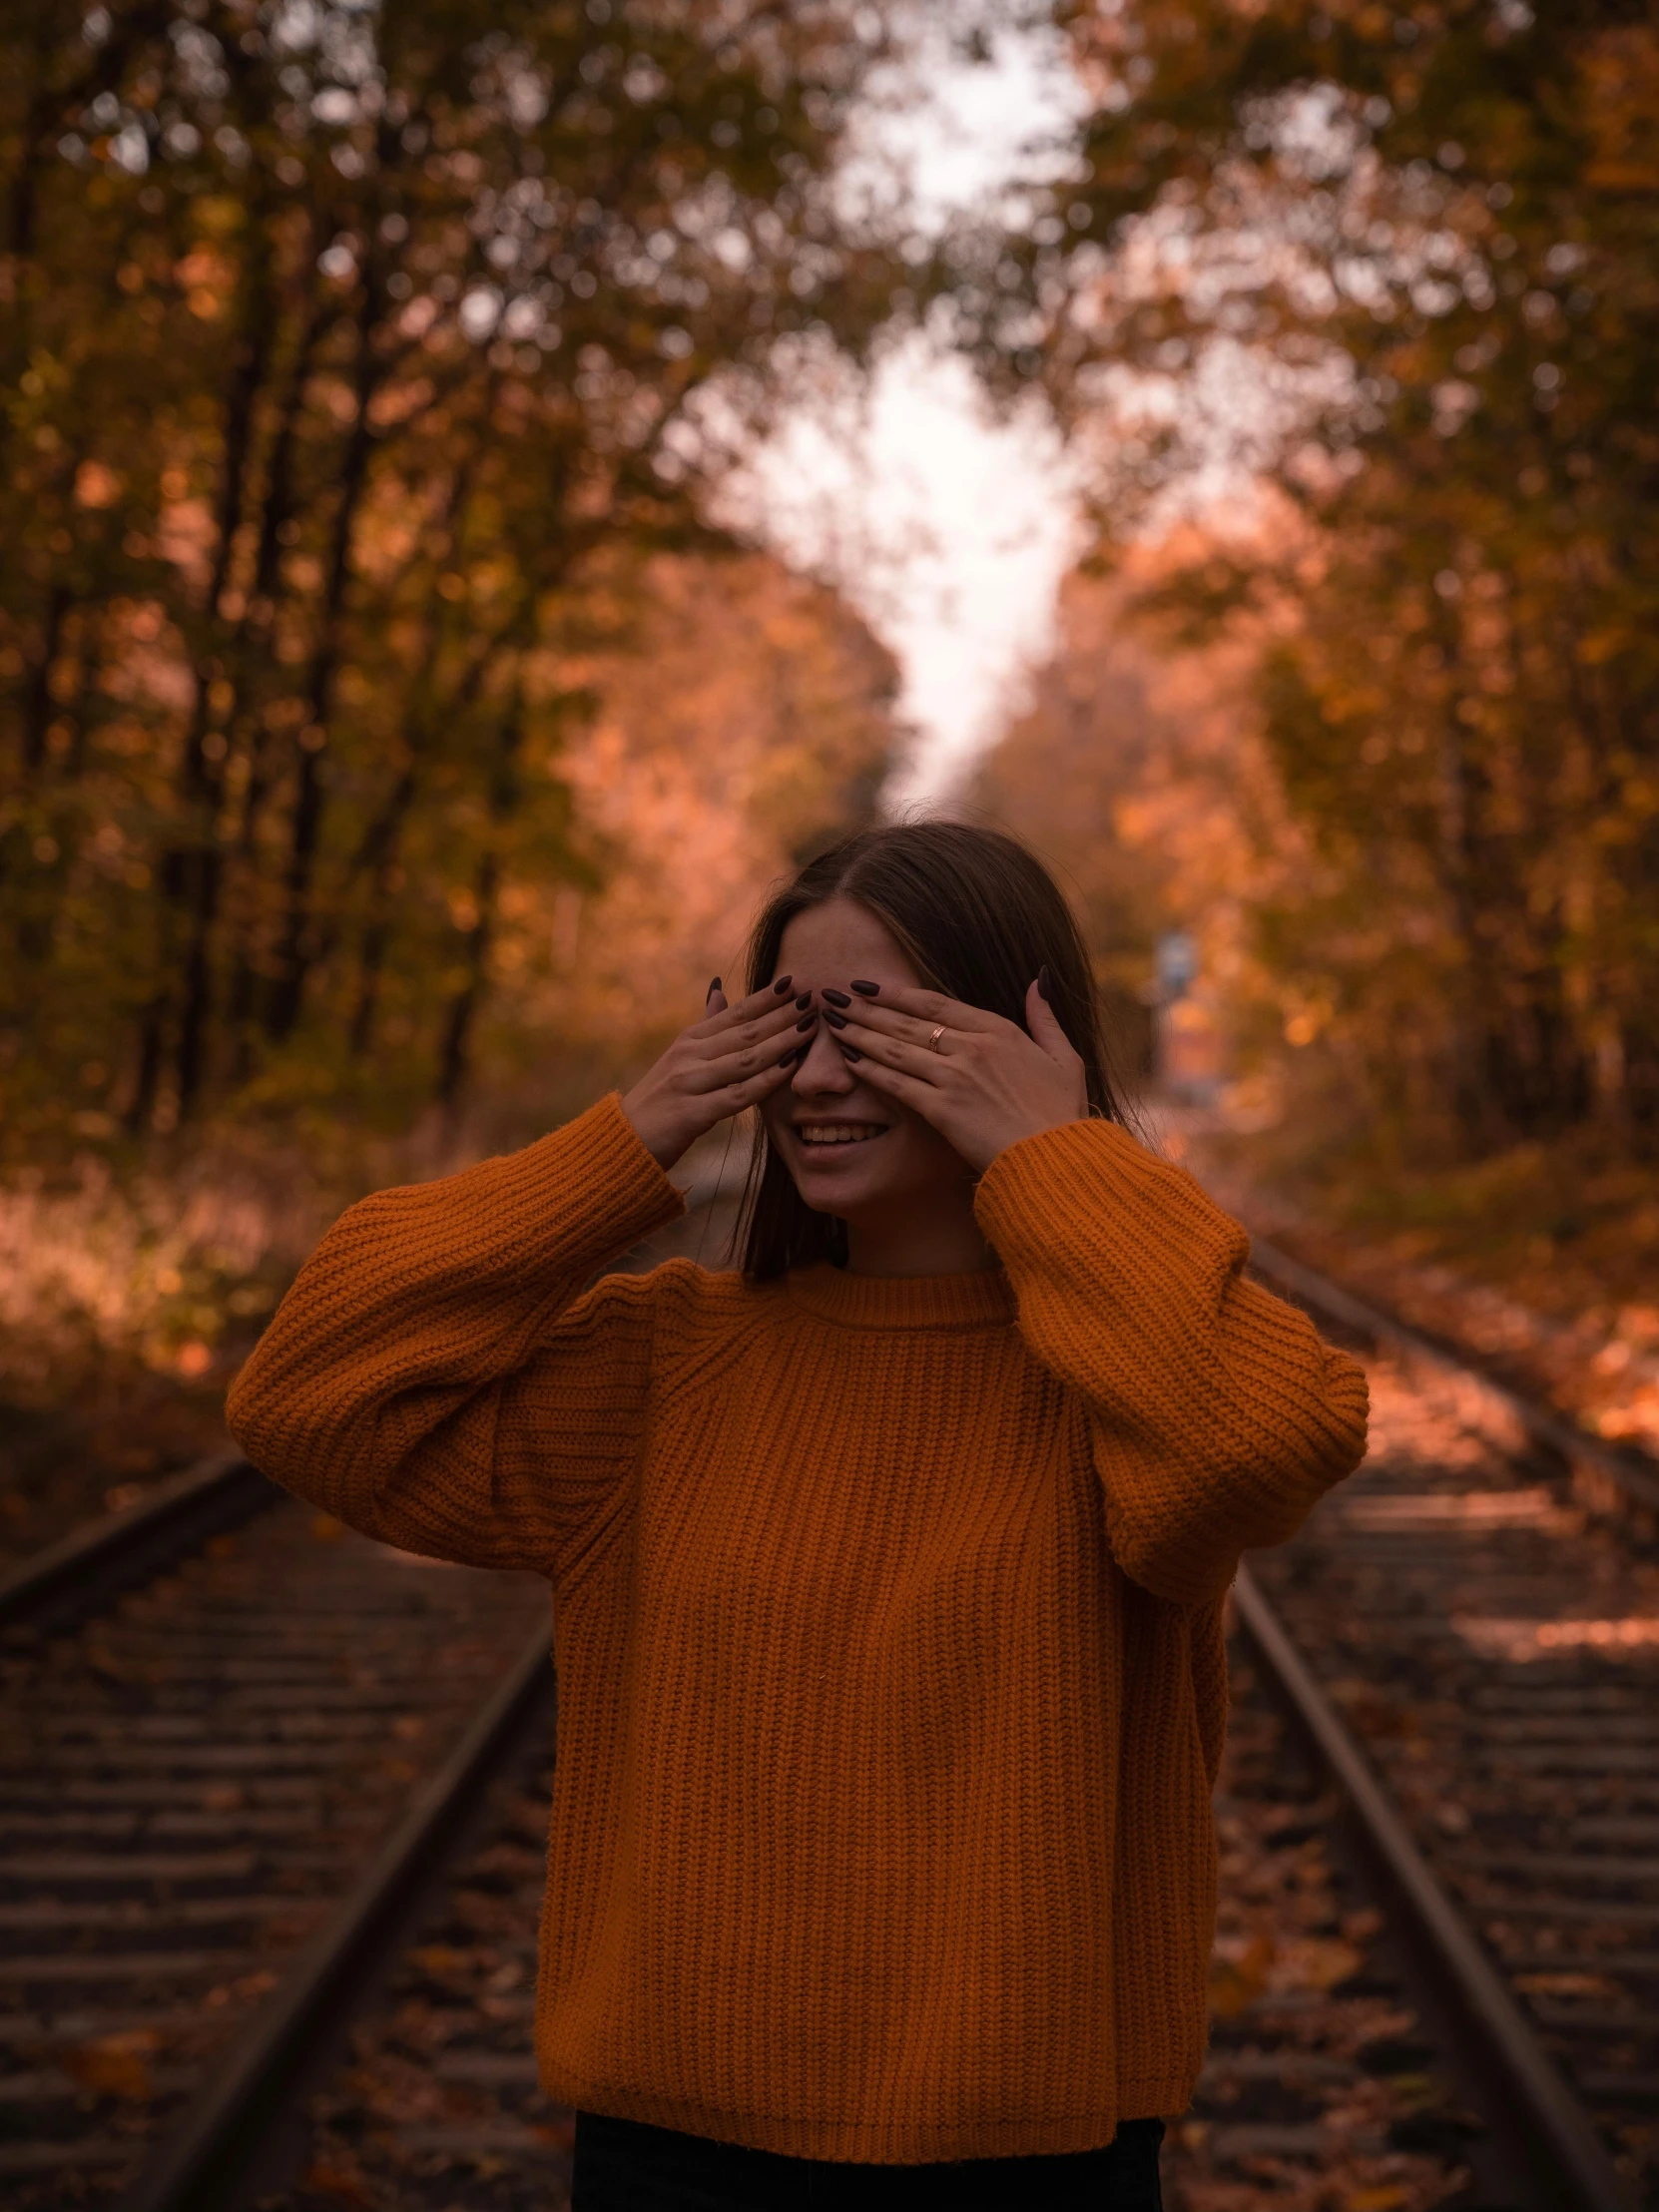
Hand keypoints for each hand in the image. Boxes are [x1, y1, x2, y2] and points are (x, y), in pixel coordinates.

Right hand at [621, 976, 814, 1169]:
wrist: (627, 1139)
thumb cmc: (661, 1098)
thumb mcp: (680, 1056)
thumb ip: (705, 1025)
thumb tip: (719, 988)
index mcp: (690, 1040)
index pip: (735, 1013)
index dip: (766, 998)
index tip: (794, 982)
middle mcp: (689, 1056)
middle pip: (745, 1032)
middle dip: (782, 1015)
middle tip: (812, 1000)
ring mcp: (690, 1083)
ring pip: (745, 1059)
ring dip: (781, 1042)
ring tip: (810, 1028)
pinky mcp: (693, 1113)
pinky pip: (738, 1095)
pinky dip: (766, 1081)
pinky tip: (789, 1069)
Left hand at [828, 978, 1085, 1172]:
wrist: (1055, 1158)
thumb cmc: (1061, 1114)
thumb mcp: (1064, 1058)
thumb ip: (1045, 1017)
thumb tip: (1038, 979)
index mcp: (999, 1030)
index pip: (935, 1003)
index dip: (896, 993)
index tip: (868, 985)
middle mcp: (972, 1047)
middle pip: (906, 1021)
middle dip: (865, 1008)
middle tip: (834, 997)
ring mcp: (955, 1077)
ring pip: (895, 1048)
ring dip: (859, 1033)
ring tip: (831, 1022)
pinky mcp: (942, 1109)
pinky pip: (897, 1083)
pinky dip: (870, 1069)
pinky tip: (848, 1059)